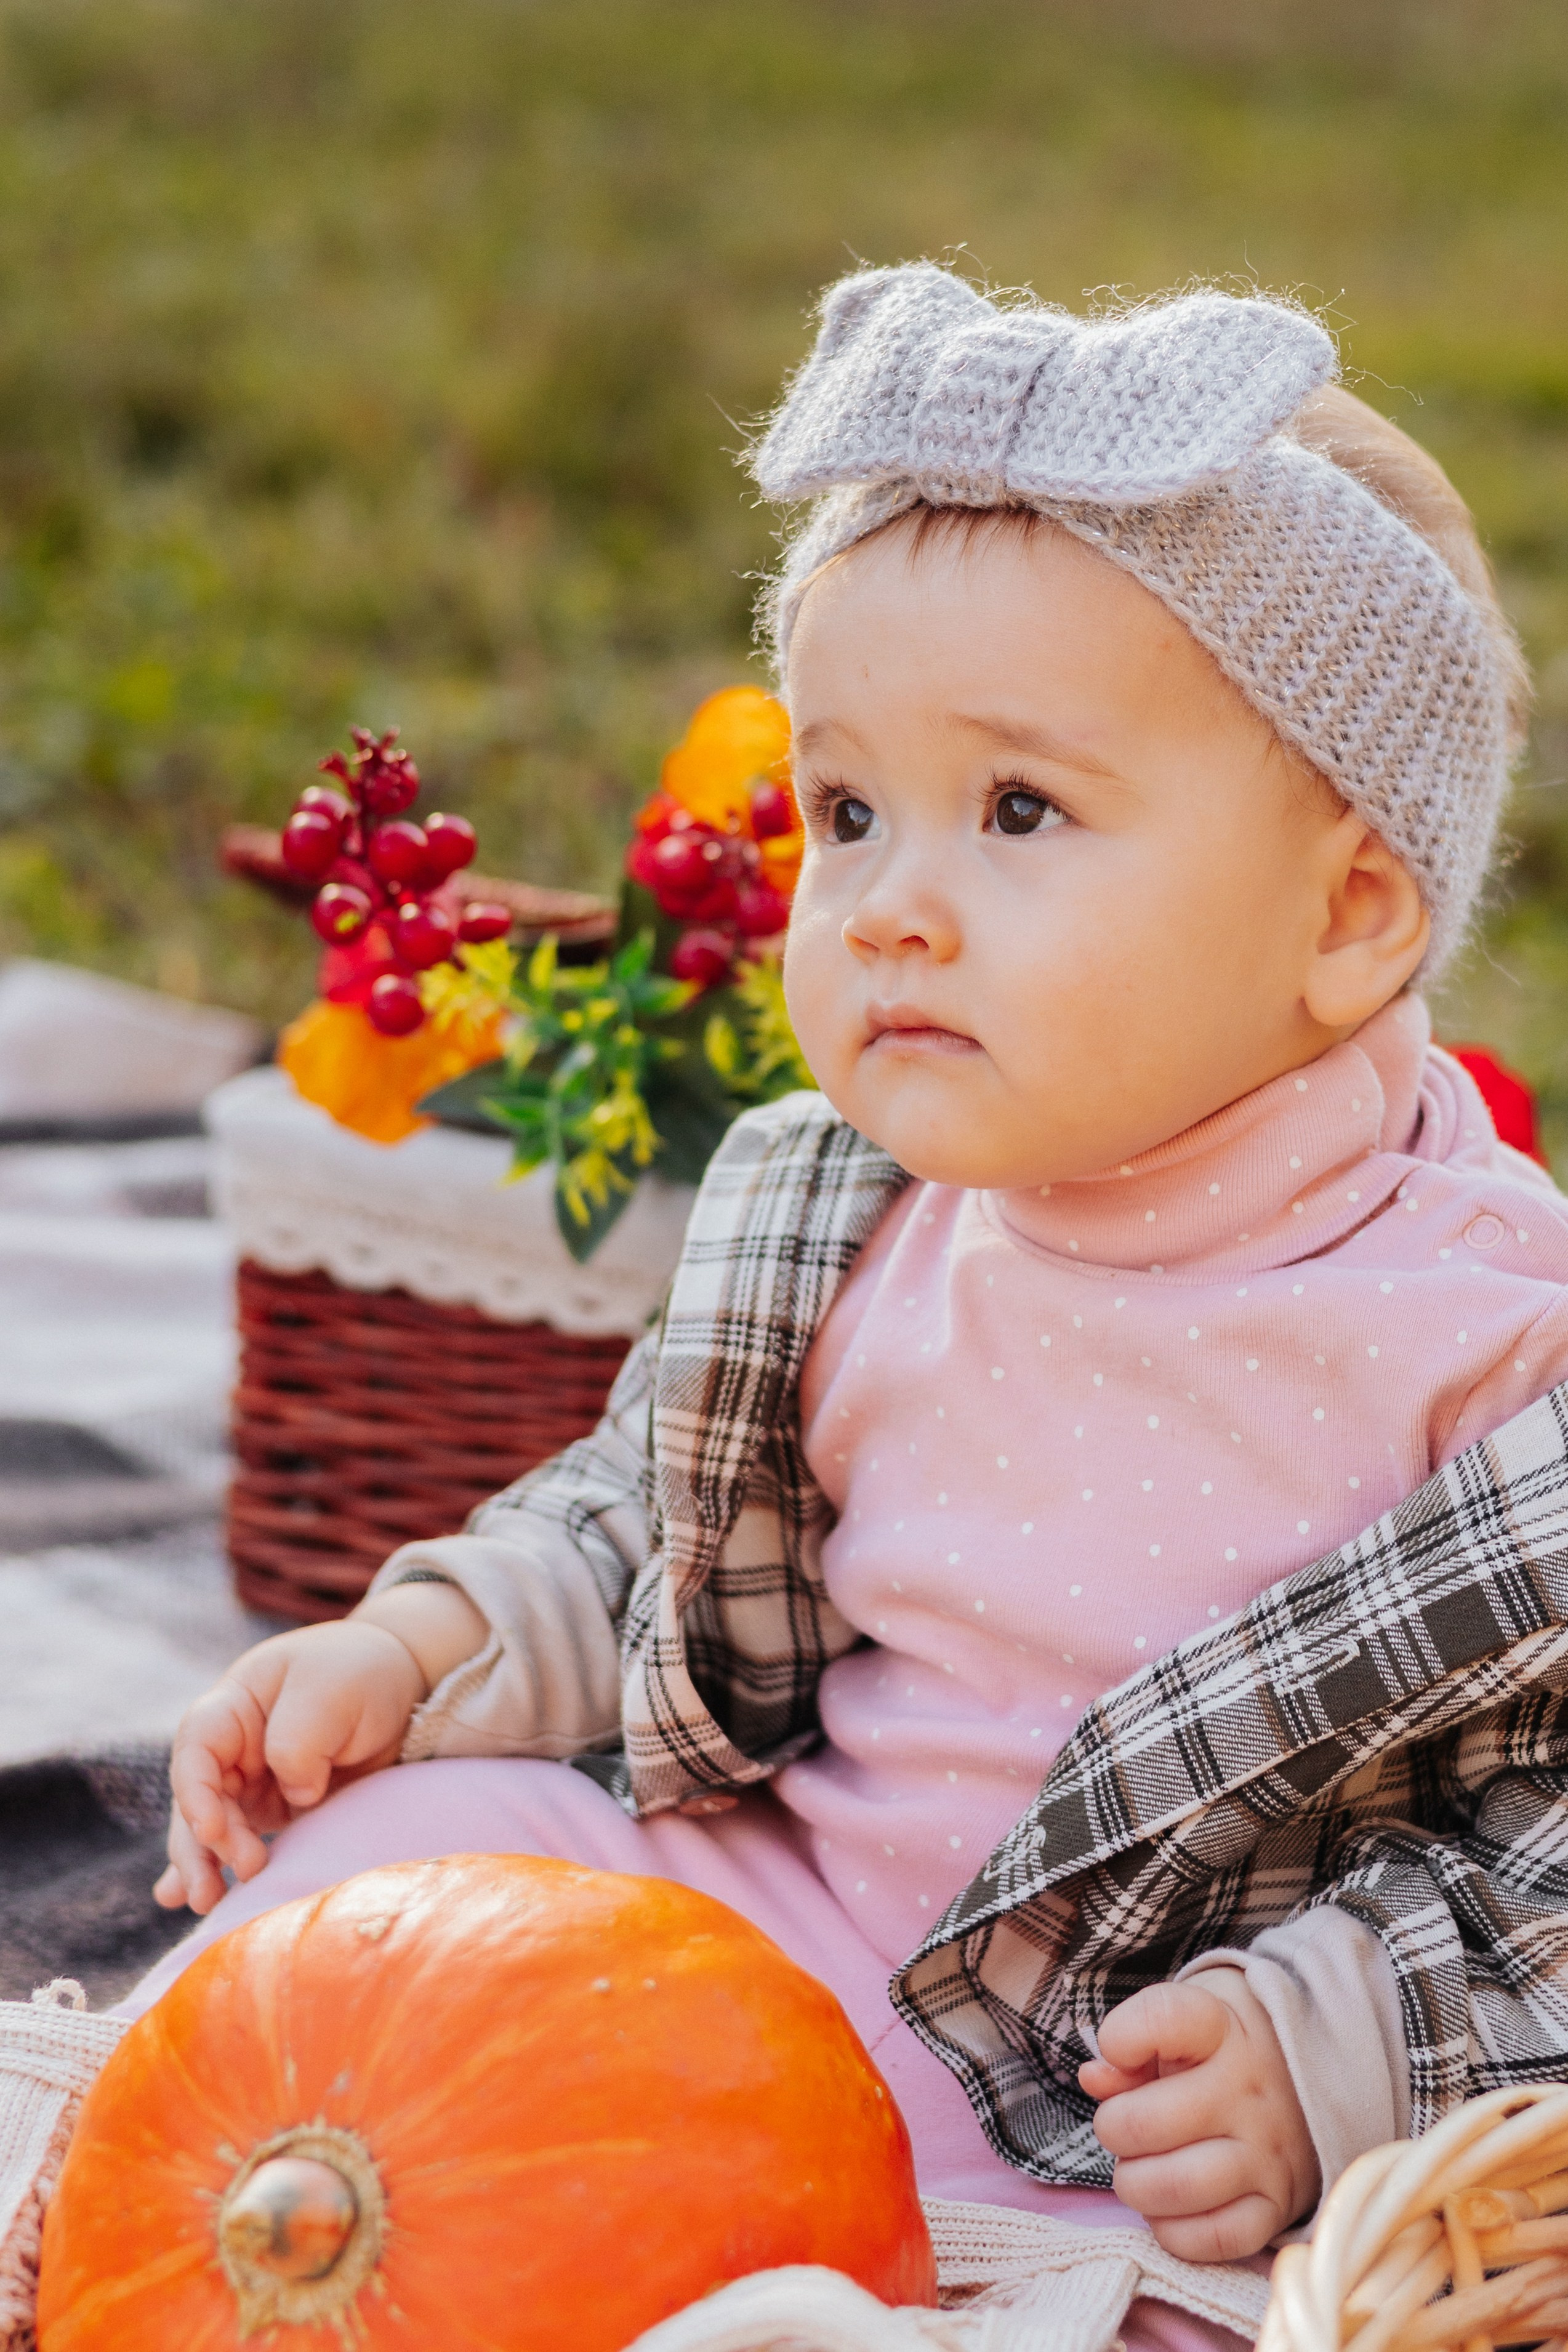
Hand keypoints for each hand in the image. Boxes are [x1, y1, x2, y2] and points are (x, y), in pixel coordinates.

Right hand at [155, 1581, 486, 1915]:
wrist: (402, 1684)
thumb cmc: (360, 1673)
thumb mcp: (331, 1692)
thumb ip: (299, 1743)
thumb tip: (295, 1795)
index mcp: (236, 1704)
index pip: (197, 1746)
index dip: (195, 1790)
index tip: (212, 1828)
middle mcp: (234, 1746)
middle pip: (198, 1797)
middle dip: (205, 1842)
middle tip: (233, 1875)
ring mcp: (251, 1780)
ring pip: (212, 1827)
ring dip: (207, 1864)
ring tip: (208, 1902)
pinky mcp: (276, 1807)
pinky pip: (242, 1840)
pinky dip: (219, 1867)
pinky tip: (194, 1899)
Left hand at [1078, 1968, 1319, 2260]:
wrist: (1310, 2081)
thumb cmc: (1226, 2048)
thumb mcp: (1185, 2024)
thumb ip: (1133, 2043)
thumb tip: (1095, 2078)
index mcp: (1221, 2029)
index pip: (1163, 2018)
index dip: (1122, 2035)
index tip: (1118, 2048)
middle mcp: (1248, 2091)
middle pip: (1144, 2123)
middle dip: (1112, 2129)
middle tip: (1121, 2125)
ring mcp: (1266, 2153)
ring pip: (1175, 2188)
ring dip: (1136, 2184)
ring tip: (1140, 2168)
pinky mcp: (1277, 2205)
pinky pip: (1215, 2239)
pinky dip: (1175, 2231)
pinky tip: (1170, 2205)